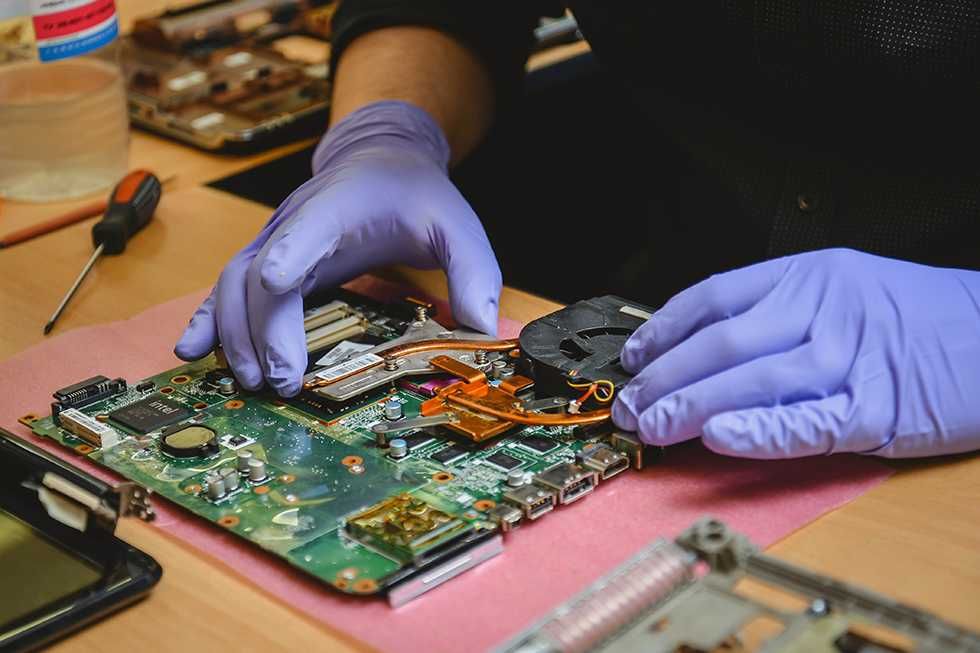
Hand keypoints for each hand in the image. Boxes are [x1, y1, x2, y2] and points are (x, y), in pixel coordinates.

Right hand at [174, 101, 501, 395]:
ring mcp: (275, 240)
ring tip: (251, 382)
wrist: (380, 158)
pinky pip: (228, 288)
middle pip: (258, 274)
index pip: (305, 232)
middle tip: (282, 382)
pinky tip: (193, 350)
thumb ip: (474, 272)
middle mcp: (295, 223)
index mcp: (339, 207)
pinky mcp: (268, 258)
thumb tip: (482, 329)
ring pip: (233, 284)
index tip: (279, 293)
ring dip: (235, 334)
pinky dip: (209, 320)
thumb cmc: (414, 192)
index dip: (288, 260)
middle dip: (263, 330)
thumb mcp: (458, 224)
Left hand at [612, 249, 979, 457]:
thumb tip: (701, 347)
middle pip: (723, 342)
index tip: (632, 357)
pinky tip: (717, 438)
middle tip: (629, 406)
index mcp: (809, 274)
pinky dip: (758, 432)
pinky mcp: (878, 411)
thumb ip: (778, 313)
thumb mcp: (843, 288)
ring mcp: (852, 359)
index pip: (714, 296)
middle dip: (664, 377)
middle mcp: (824, 309)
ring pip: (753, 381)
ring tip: (652, 427)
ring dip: (692, 407)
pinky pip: (806, 423)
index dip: (663, 329)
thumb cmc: (913, 316)